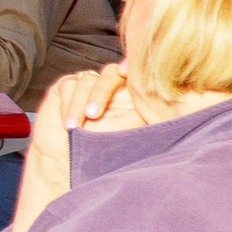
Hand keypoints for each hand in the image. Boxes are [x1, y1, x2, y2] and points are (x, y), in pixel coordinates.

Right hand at [12, 63, 144, 231]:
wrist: (67, 163)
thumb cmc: (99, 153)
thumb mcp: (127, 134)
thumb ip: (143, 113)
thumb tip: (165, 101)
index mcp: (129, 96)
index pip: (133, 76)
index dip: (131, 68)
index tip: (125, 73)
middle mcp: (109, 88)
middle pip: (110, 73)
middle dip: (101, 93)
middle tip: (94, 116)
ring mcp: (87, 86)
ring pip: (87, 80)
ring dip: (79, 104)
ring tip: (75, 127)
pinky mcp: (66, 87)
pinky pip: (68, 85)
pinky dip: (68, 104)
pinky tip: (67, 123)